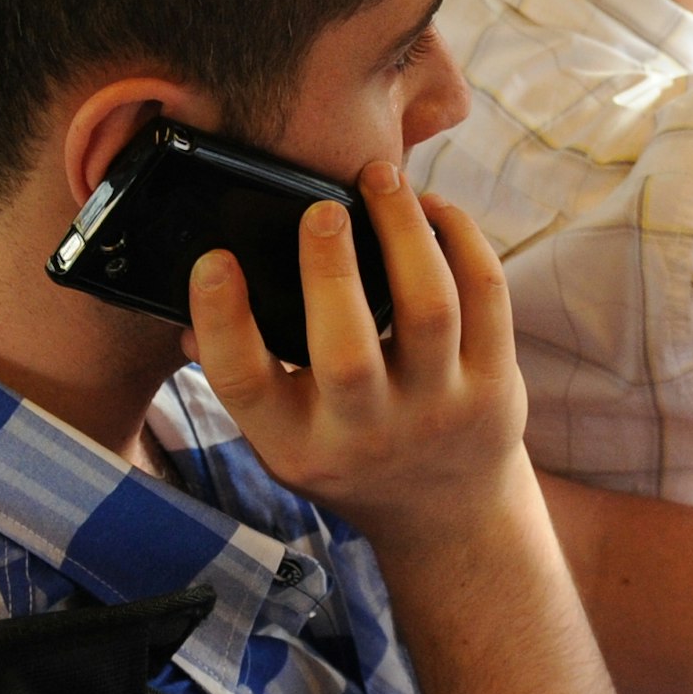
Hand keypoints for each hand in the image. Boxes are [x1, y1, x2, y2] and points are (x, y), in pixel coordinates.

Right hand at [186, 159, 528, 549]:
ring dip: (405, 231)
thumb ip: (245, 373)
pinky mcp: (494, 386)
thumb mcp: (285, 439)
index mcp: (296, 445)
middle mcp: (366, 435)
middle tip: (321, 207)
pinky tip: (433, 208)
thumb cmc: (348, 452)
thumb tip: (198, 290)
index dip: (221, 320)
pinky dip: (461, 240)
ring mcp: (438, 412)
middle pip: (346, 352)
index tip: (214, 259)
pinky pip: (486, 297)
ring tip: (382, 178)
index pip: (245, 386)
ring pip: (428, 309)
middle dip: (330, 270)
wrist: (447, 515)